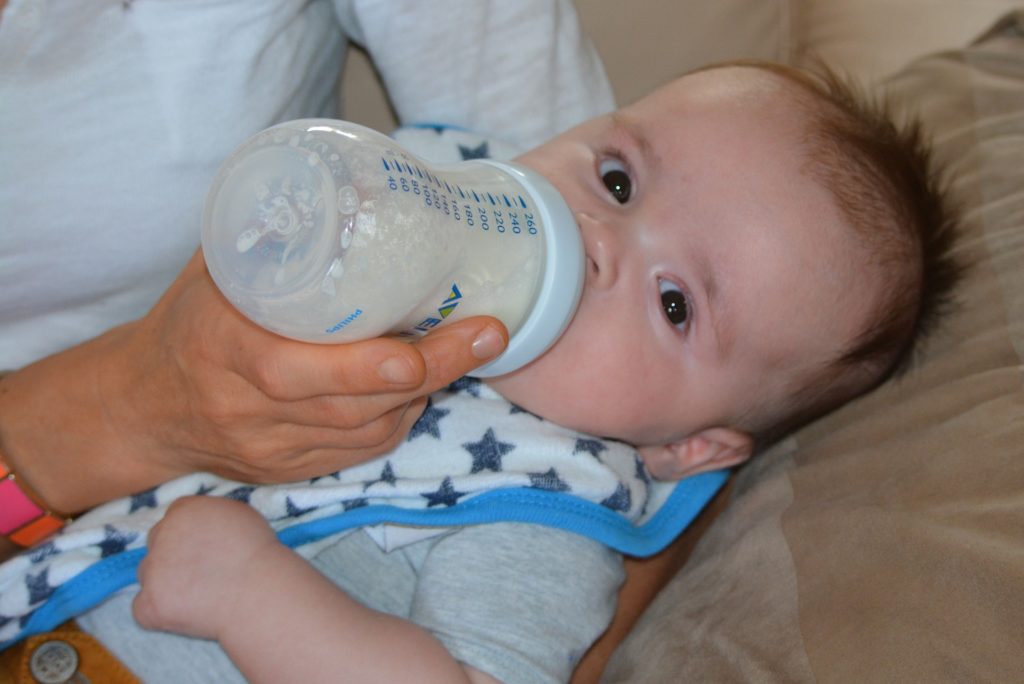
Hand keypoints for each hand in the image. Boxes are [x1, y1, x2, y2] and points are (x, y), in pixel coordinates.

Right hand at [0, 251, 507, 514]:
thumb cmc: (191, 320)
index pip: (296, 371)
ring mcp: (271, 449)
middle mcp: (247, 410)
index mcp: (222, 349)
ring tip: (465, 348)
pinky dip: (398, 417)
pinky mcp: (290, 473)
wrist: (146, 404)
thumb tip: (360, 185)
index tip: (430, 343)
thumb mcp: (219, 267)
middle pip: (352, 406)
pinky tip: (418, 385)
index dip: (368, 366)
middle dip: (431, 371)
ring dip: (424, 392)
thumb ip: (279, 235)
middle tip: (486, 335)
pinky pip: (360, 451)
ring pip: (366, 431)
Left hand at [133, 496, 279, 638]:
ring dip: (164, 583)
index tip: (203, 551)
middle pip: (156, 544)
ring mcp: (152, 569)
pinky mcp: (149, 603)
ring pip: (147, 574)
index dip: (187, 537)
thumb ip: (210, 516)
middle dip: (172, 557)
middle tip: (201, 574)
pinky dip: (160, 613)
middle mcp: (161, 534)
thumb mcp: (239, 515)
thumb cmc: (258, 554)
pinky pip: (142, 608)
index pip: (173, 520)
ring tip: (197, 595)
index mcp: (184, 509)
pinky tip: (186, 613)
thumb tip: (199, 527)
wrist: (259, 592)